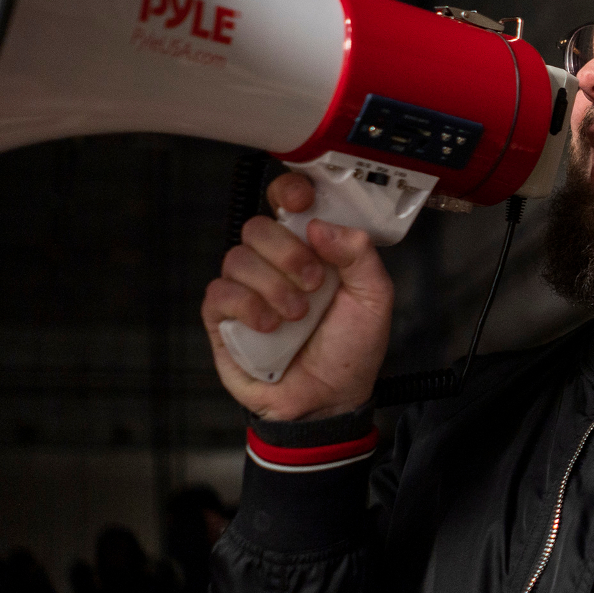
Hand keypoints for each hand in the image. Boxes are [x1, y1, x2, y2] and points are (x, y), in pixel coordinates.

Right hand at [201, 172, 392, 420]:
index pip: (287, 201)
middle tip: (313, 283)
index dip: (289, 191)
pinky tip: (271, 326)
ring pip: (238, 256)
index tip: (302, 203)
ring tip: (297, 315)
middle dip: (288, 252)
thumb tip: (322, 225)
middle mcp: (275, 263)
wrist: (328, 401)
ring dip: (273, 285)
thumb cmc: (350, 350)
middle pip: (258, 225)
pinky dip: (248, 306)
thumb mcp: (374, 298)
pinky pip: (220, 292)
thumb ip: (359, 255)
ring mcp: (247, 289)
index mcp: (311, 249)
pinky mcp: (223, 317)